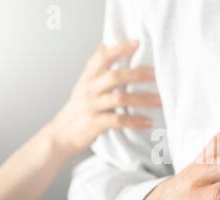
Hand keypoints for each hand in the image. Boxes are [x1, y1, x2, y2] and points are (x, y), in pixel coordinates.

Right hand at [45, 41, 160, 157]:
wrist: (59, 137)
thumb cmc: (76, 112)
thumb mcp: (82, 86)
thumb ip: (95, 68)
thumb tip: (104, 45)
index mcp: (87, 79)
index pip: (103, 58)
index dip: (120, 49)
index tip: (138, 43)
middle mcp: (89, 90)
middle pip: (115, 77)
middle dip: (138, 74)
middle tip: (157, 75)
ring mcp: (91, 107)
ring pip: (120, 99)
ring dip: (142, 99)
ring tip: (159, 101)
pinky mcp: (94, 124)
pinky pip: (118, 121)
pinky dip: (135, 121)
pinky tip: (148, 122)